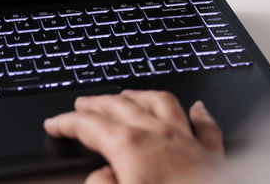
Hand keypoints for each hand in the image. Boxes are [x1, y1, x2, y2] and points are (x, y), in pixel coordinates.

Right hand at [44, 89, 225, 183]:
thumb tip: (99, 177)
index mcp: (131, 148)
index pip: (91, 126)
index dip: (68, 123)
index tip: (55, 123)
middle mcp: (161, 136)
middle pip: (122, 107)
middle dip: (98, 103)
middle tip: (81, 104)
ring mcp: (189, 142)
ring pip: (161, 104)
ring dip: (140, 96)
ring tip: (127, 94)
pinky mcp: (214, 156)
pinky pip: (205, 125)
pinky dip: (198, 113)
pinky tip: (197, 107)